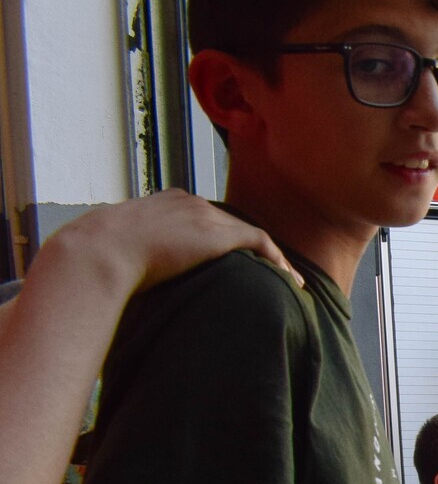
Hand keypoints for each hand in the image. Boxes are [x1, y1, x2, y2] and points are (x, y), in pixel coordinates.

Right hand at [55, 189, 303, 296]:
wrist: (101, 249)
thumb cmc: (101, 257)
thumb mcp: (122, 250)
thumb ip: (137, 256)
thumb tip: (132, 278)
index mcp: (166, 203)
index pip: (205, 217)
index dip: (224, 239)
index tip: (237, 261)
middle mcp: (189, 202)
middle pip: (231, 223)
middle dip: (250, 247)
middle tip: (269, 271)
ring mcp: (204, 214)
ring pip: (249, 233)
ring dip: (270, 257)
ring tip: (288, 280)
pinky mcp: (217, 232)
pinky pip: (261, 242)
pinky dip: (277, 260)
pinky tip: (290, 281)